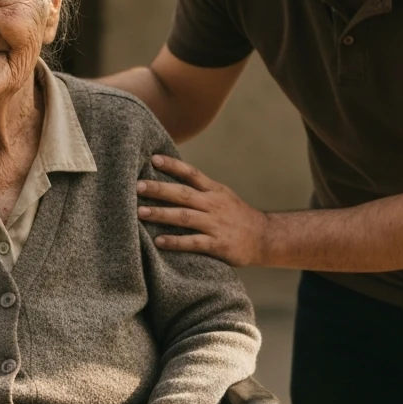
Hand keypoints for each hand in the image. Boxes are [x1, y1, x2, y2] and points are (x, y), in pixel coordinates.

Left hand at [137, 155, 268, 265]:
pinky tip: (159, 241)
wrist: (265, 238)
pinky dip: (175, 241)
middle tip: (137, 186)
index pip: (191, 173)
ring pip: (184, 216)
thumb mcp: (222, 196)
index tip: (152, 158)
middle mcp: (213, 204)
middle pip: (182, 193)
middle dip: (158, 189)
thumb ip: (200, 189)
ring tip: (140, 213)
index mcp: (214, 191)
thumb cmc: (237, 217)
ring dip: (161, 214)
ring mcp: (215, 224)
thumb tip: (172, 179)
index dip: (172, 165)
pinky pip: (193, 242)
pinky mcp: (217, 245)